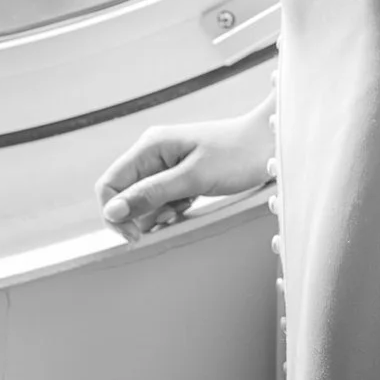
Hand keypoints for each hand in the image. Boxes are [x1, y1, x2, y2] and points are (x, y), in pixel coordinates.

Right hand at [96, 100, 274, 238]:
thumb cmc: (237, 155)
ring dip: (158, 213)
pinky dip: (172, 208)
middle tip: (169, 221)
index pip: (108, 184)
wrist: (270, 143)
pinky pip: (162, 198)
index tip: (136, 236)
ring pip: (143, 200)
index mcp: (149, 146)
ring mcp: (165, 163)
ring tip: (186, 207)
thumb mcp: (193, 178)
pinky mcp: (179, 174)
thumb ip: (151, 194)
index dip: (114, 214)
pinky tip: (190, 205)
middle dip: (139, 215)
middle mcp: (152, 152)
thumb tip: (112, 212)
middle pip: (124, 194)